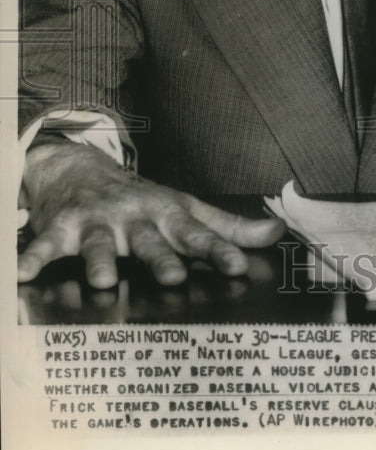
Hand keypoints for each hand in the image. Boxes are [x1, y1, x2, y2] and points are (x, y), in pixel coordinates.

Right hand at [18, 141, 284, 288]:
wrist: (82, 168)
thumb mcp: (186, 209)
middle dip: (160, 257)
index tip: (237, 268)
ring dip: (98, 260)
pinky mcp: (63, 227)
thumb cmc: (142, 199)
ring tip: (99, 281)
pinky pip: (46, 243)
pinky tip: (24, 273)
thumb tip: (276, 233)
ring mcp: (98, 221)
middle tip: (172, 276)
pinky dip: (34, 255)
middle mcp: (135, 218)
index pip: (197, 235)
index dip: (218, 250)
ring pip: (98, 243)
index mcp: (167, 215)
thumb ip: (228, 227)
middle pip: (149, 240)